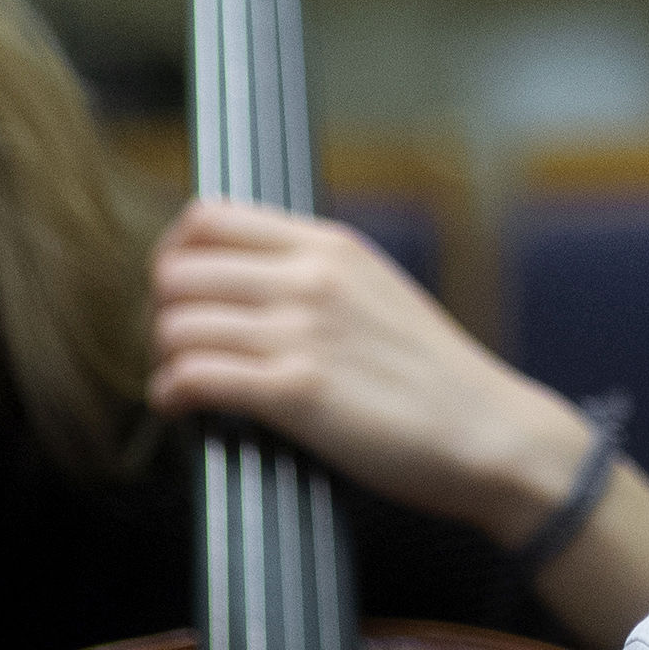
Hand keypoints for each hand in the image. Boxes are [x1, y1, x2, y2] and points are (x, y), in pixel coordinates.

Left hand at [146, 199, 599, 553]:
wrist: (487, 430)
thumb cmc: (433, 374)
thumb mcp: (377, 290)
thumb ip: (315, 274)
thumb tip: (245, 280)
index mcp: (331, 245)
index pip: (208, 218)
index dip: (175, 257)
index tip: (180, 293)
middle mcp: (311, 278)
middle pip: (178, 272)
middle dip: (161, 315)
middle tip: (178, 348)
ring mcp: (303, 333)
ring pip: (176, 326)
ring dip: (164, 359)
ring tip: (181, 383)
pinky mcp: (297, 392)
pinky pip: (193, 377)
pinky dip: (171, 395)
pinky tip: (184, 408)